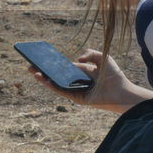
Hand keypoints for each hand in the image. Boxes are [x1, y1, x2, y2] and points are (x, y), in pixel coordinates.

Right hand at [26, 49, 152, 113]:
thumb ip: (91, 53)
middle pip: (56, 75)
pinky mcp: (75, 98)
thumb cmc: (114, 76)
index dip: (52, 63)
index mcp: (81, 72)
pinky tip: (43, 79)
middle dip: (43, 70)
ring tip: (32, 71)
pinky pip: (60, 91)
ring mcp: (75, 90)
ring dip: (43, 79)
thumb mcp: (103, 58)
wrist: (122, 91)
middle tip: (30, 65)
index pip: (63, 67)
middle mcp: (76, 82)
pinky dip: (51, 86)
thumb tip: (77, 59)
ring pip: (55, 84)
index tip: (41, 57)